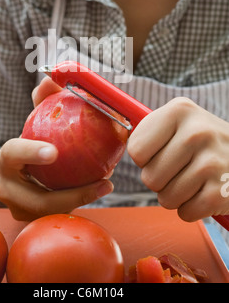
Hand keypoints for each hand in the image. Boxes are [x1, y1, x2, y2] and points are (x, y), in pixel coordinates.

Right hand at [0, 77, 113, 220]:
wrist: (18, 175)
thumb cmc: (31, 142)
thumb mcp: (35, 122)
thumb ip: (43, 101)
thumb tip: (50, 80)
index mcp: (6, 159)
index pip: (13, 154)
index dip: (30, 153)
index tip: (54, 152)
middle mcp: (8, 189)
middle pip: (37, 199)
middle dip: (71, 194)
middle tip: (102, 180)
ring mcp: (19, 210)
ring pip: (52, 212)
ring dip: (82, 199)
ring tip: (107, 185)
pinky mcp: (33, 221)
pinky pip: (59, 215)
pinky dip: (81, 202)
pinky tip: (102, 187)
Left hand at [127, 97, 228, 221]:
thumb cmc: (203, 141)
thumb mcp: (180, 120)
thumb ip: (148, 128)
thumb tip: (107, 125)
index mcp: (179, 111)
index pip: (136, 150)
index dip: (145, 158)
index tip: (162, 151)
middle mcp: (196, 132)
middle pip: (149, 177)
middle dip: (160, 179)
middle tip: (180, 168)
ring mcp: (211, 162)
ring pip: (166, 199)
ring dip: (175, 195)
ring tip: (193, 179)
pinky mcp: (222, 190)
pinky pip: (186, 213)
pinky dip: (191, 209)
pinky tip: (204, 191)